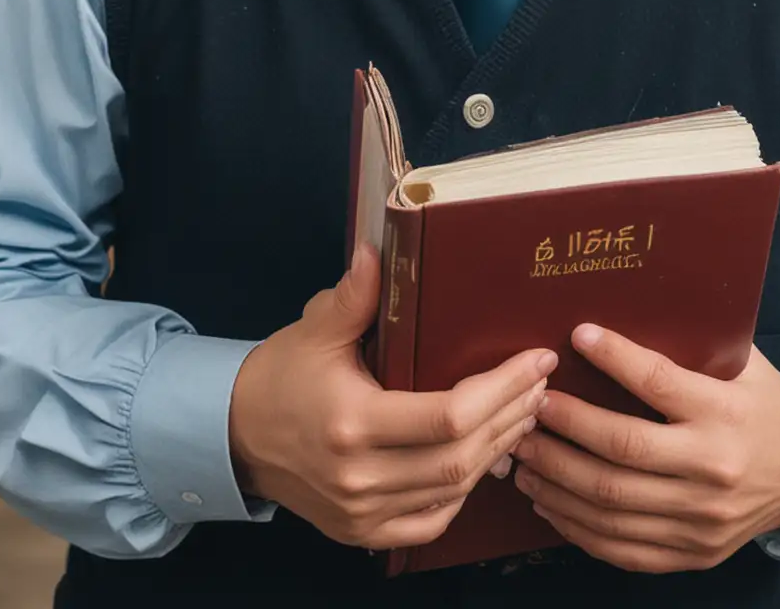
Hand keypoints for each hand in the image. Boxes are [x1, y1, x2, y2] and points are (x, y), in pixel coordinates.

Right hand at [228, 244, 554, 551]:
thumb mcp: (315, 329)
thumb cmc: (280, 377)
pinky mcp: (363, 532)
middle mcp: (360, 477)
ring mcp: (362, 512)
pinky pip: (431, 521)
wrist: (237, 438)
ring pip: (453, 490)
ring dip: (498, 451)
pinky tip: (485, 458)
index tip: (536, 360)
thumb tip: (378, 248)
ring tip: (526, 413)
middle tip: (542, 384)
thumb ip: (353, 295)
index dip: (501, 389)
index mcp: (352, 424)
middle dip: (511, 417)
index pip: (447, 416)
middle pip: (460, 457)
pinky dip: (464, 491)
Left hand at [511, 324, 779, 573]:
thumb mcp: (743, 363)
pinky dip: (576, 527)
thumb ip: (692, 343)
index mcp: (724, 413)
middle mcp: (713, 469)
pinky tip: (549, 502)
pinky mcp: (693, 554)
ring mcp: (703, 519)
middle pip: (621, 451)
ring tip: (522, 456)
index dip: (612, 357)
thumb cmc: (762, 403)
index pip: (657, 382)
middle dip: (564, 428)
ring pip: (611, 505)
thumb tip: (624, 305)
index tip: (574, 336)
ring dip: (556, 480)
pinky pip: (622, 548)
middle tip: (529, 407)